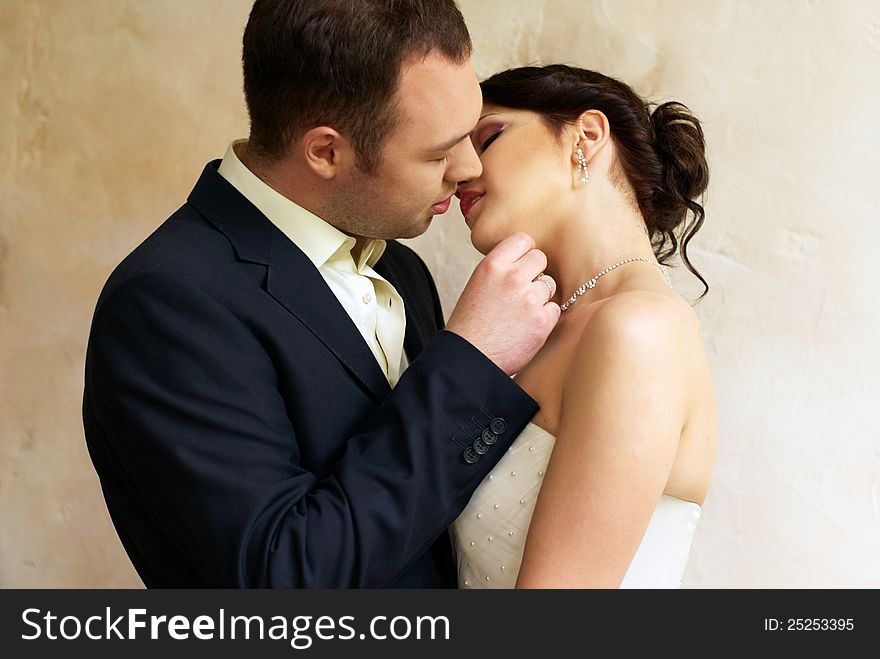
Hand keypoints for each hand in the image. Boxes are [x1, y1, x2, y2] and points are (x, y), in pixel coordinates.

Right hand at [446, 232, 559, 374]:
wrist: (471, 358)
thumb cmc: (471, 324)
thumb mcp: (478, 284)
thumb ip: (501, 269)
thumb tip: (525, 259)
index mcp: (492, 265)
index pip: (523, 240)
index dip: (524, 253)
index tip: (520, 265)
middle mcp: (512, 278)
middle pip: (540, 259)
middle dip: (534, 274)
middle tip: (520, 292)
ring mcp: (529, 299)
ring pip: (549, 285)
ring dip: (539, 297)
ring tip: (519, 313)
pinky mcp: (542, 321)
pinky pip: (554, 309)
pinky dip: (544, 318)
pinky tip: (526, 327)